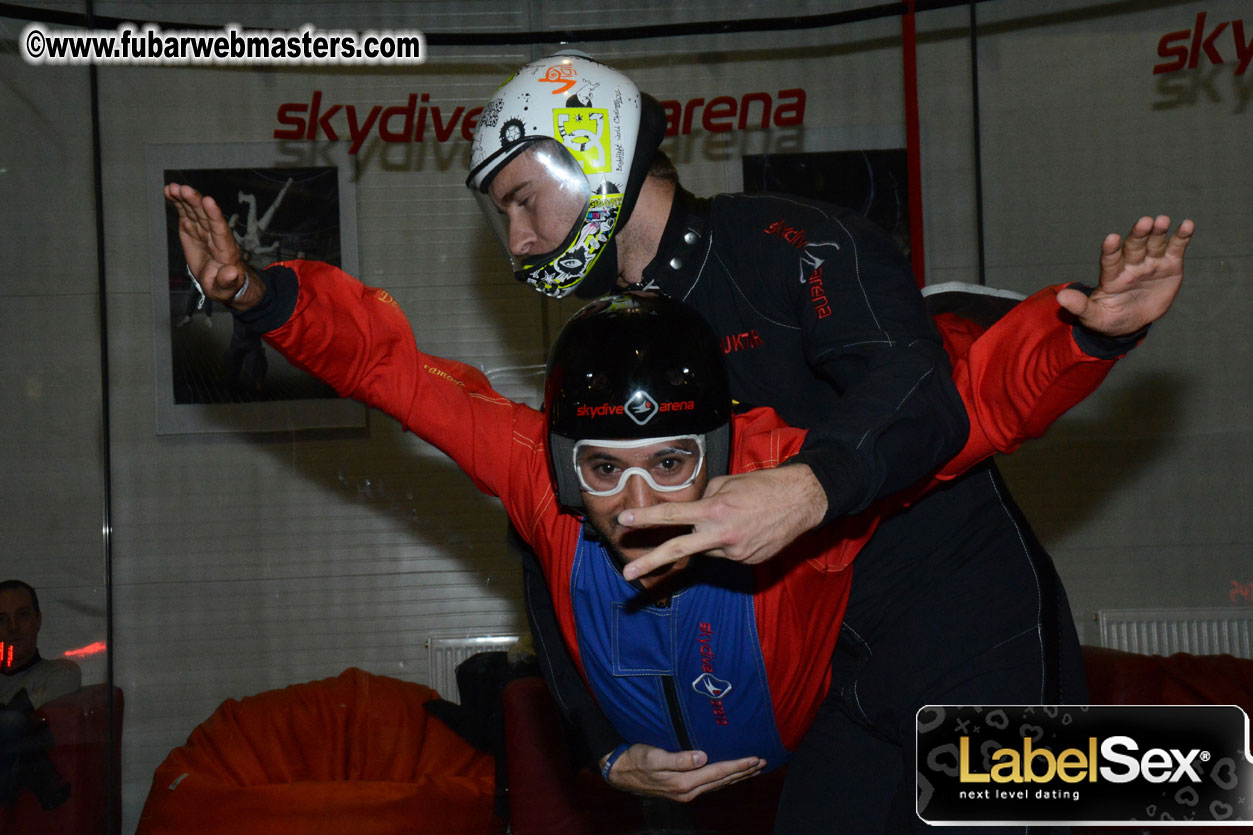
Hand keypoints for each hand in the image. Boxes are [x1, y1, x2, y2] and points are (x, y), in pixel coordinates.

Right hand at [164, 183, 263, 310]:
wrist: (220, 281)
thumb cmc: (225, 286)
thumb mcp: (226, 288)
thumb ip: (228, 280)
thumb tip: (232, 273)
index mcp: (225, 249)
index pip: (220, 229)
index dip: (215, 215)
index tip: (208, 201)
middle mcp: (214, 235)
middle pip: (205, 216)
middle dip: (195, 202)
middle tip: (184, 189)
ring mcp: (203, 230)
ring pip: (195, 211)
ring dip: (185, 198)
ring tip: (173, 188)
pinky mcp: (192, 229)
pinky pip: (185, 213)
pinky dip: (178, 202)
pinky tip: (169, 191)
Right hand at [602, 744, 765, 801]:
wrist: (619, 773)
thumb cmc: (635, 761)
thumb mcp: (654, 757)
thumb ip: (678, 759)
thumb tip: (702, 757)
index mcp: (684, 782)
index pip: (718, 772)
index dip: (738, 766)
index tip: (755, 759)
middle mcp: (688, 791)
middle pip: (722, 781)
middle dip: (744, 772)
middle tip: (763, 763)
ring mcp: (685, 792)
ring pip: (718, 784)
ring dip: (737, 776)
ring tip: (753, 769)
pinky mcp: (682, 789)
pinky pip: (710, 785)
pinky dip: (724, 779)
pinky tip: (728, 775)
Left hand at [619, 464, 826, 581]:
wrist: (801, 501)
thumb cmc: (762, 486)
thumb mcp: (727, 483)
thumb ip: (703, 500)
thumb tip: (691, 513)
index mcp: (714, 510)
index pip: (672, 515)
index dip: (646, 518)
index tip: (624, 520)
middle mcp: (721, 534)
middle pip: (677, 550)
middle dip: (649, 562)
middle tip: (627, 572)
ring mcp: (735, 553)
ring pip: (707, 548)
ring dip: (710, 538)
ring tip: (738, 519)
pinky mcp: (747, 562)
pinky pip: (726, 553)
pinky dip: (729, 542)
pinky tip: (747, 530)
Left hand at [1056, 215, 1192, 336]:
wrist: (1130, 323)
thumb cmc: (1108, 318)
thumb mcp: (1093, 317)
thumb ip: (1080, 307)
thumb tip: (1061, 298)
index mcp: (1111, 276)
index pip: (1109, 261)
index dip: (1111, 250)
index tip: (1111, 238)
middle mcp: (1130, 265)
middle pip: (1133, 247)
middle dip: (1138, 235)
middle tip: (1144, 222)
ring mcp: (1150, 263)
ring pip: (1154, 244)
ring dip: (1158, 232)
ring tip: (1162, 220)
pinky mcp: (1169, 265)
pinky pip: (1175, 249)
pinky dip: (1181, 237)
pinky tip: (1188, 225)